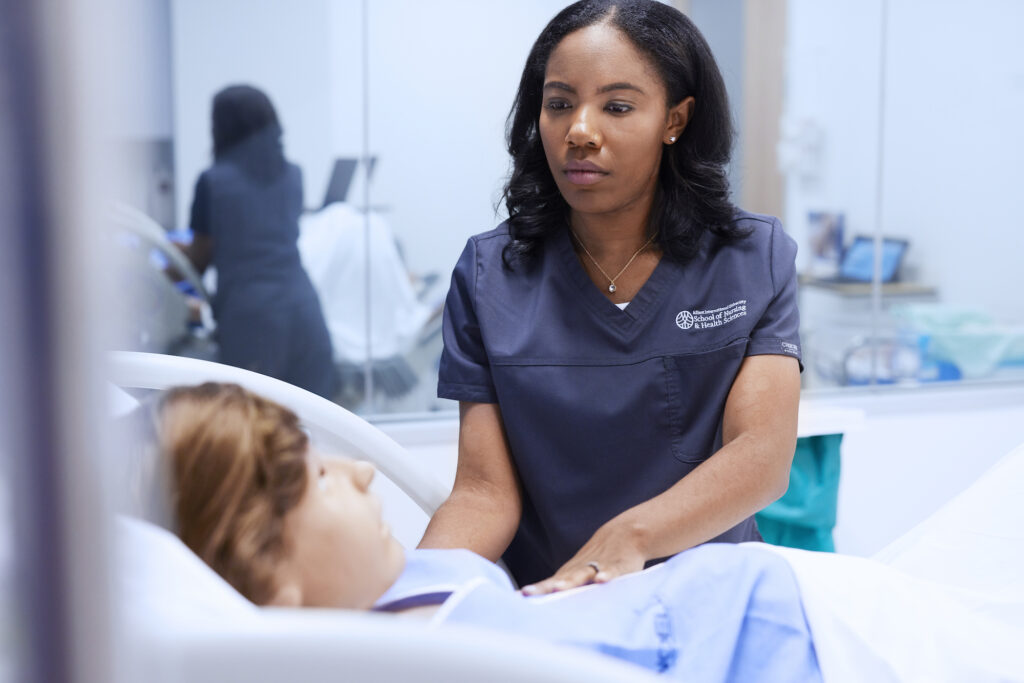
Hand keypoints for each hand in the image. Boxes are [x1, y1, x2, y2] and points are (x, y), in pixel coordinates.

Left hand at [520, 520, 646, 595]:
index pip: (548, 585)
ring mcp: (598, 567)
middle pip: (559, 580)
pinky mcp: (618, 567)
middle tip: (527, 593)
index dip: (534, 592)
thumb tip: (543, 606)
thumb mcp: (578, 574)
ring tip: (559, 588)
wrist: (625, 534)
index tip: (515, 598)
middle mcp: (580, 571)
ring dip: (571, 581)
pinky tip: (601, 580)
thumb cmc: (596, 561)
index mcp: (569, 575)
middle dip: (544, 588)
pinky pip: (612, 572)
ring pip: (582, 574)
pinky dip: (607, 575)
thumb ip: (563, 588)